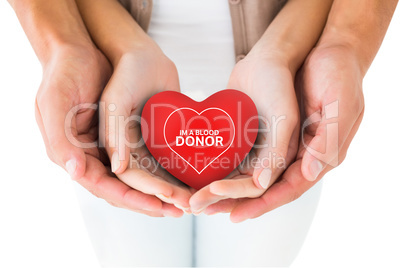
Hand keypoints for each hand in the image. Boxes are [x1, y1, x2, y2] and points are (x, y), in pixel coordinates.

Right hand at [35, 44, 179, 216]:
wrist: (81, 49)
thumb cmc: (65, 72)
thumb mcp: (56, 101)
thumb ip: (64, 138)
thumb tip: (88, 171)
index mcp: (77, 154)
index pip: (107, 187)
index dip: (133, 199)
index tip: (159, 207)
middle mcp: (97, 154)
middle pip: (128, 187)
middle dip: (154, 200)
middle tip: (182, 210)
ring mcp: (115, 145)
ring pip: (142, 175)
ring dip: (163, 189)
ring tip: (188, 198)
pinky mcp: (130, 133)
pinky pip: (149, 156)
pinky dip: (165, 168)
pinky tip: (184, 175)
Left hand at [216, 45, 364, 221]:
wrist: (323, 48)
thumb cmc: (338, 74)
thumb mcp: (339, 106)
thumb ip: (325, 142)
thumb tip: (306, 175)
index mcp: (317, 155)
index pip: (287, 189)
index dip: (262, 204)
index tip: (236, 215)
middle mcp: (296, 154)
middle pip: (263, 186)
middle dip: (235, 200)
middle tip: (205, 210)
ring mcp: (278, 142)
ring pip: (249, 172)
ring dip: (226, 186)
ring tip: (199, 198)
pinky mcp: (264, 130)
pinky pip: (244, 152)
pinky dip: (226, 163)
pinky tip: (205, 169)